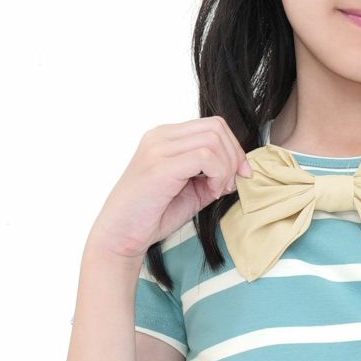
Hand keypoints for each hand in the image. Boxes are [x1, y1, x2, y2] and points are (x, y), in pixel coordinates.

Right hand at [86, 116, 253, 259]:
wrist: (120, 236)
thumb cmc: (153, 215)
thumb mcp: (192, 190)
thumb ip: (214, 175)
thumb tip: (240, 170)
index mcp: (166, 137)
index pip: (213, 125)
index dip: (234, 148)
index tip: (241, 174)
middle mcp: (160, 136)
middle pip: (217, 127)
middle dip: (234, 156)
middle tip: (229, 184)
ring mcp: (158, 149)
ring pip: (213, 139)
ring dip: (225, 167)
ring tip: (215, 190)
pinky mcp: (160, 167)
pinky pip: (205, 156)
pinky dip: (217, 174)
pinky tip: (210, 192)